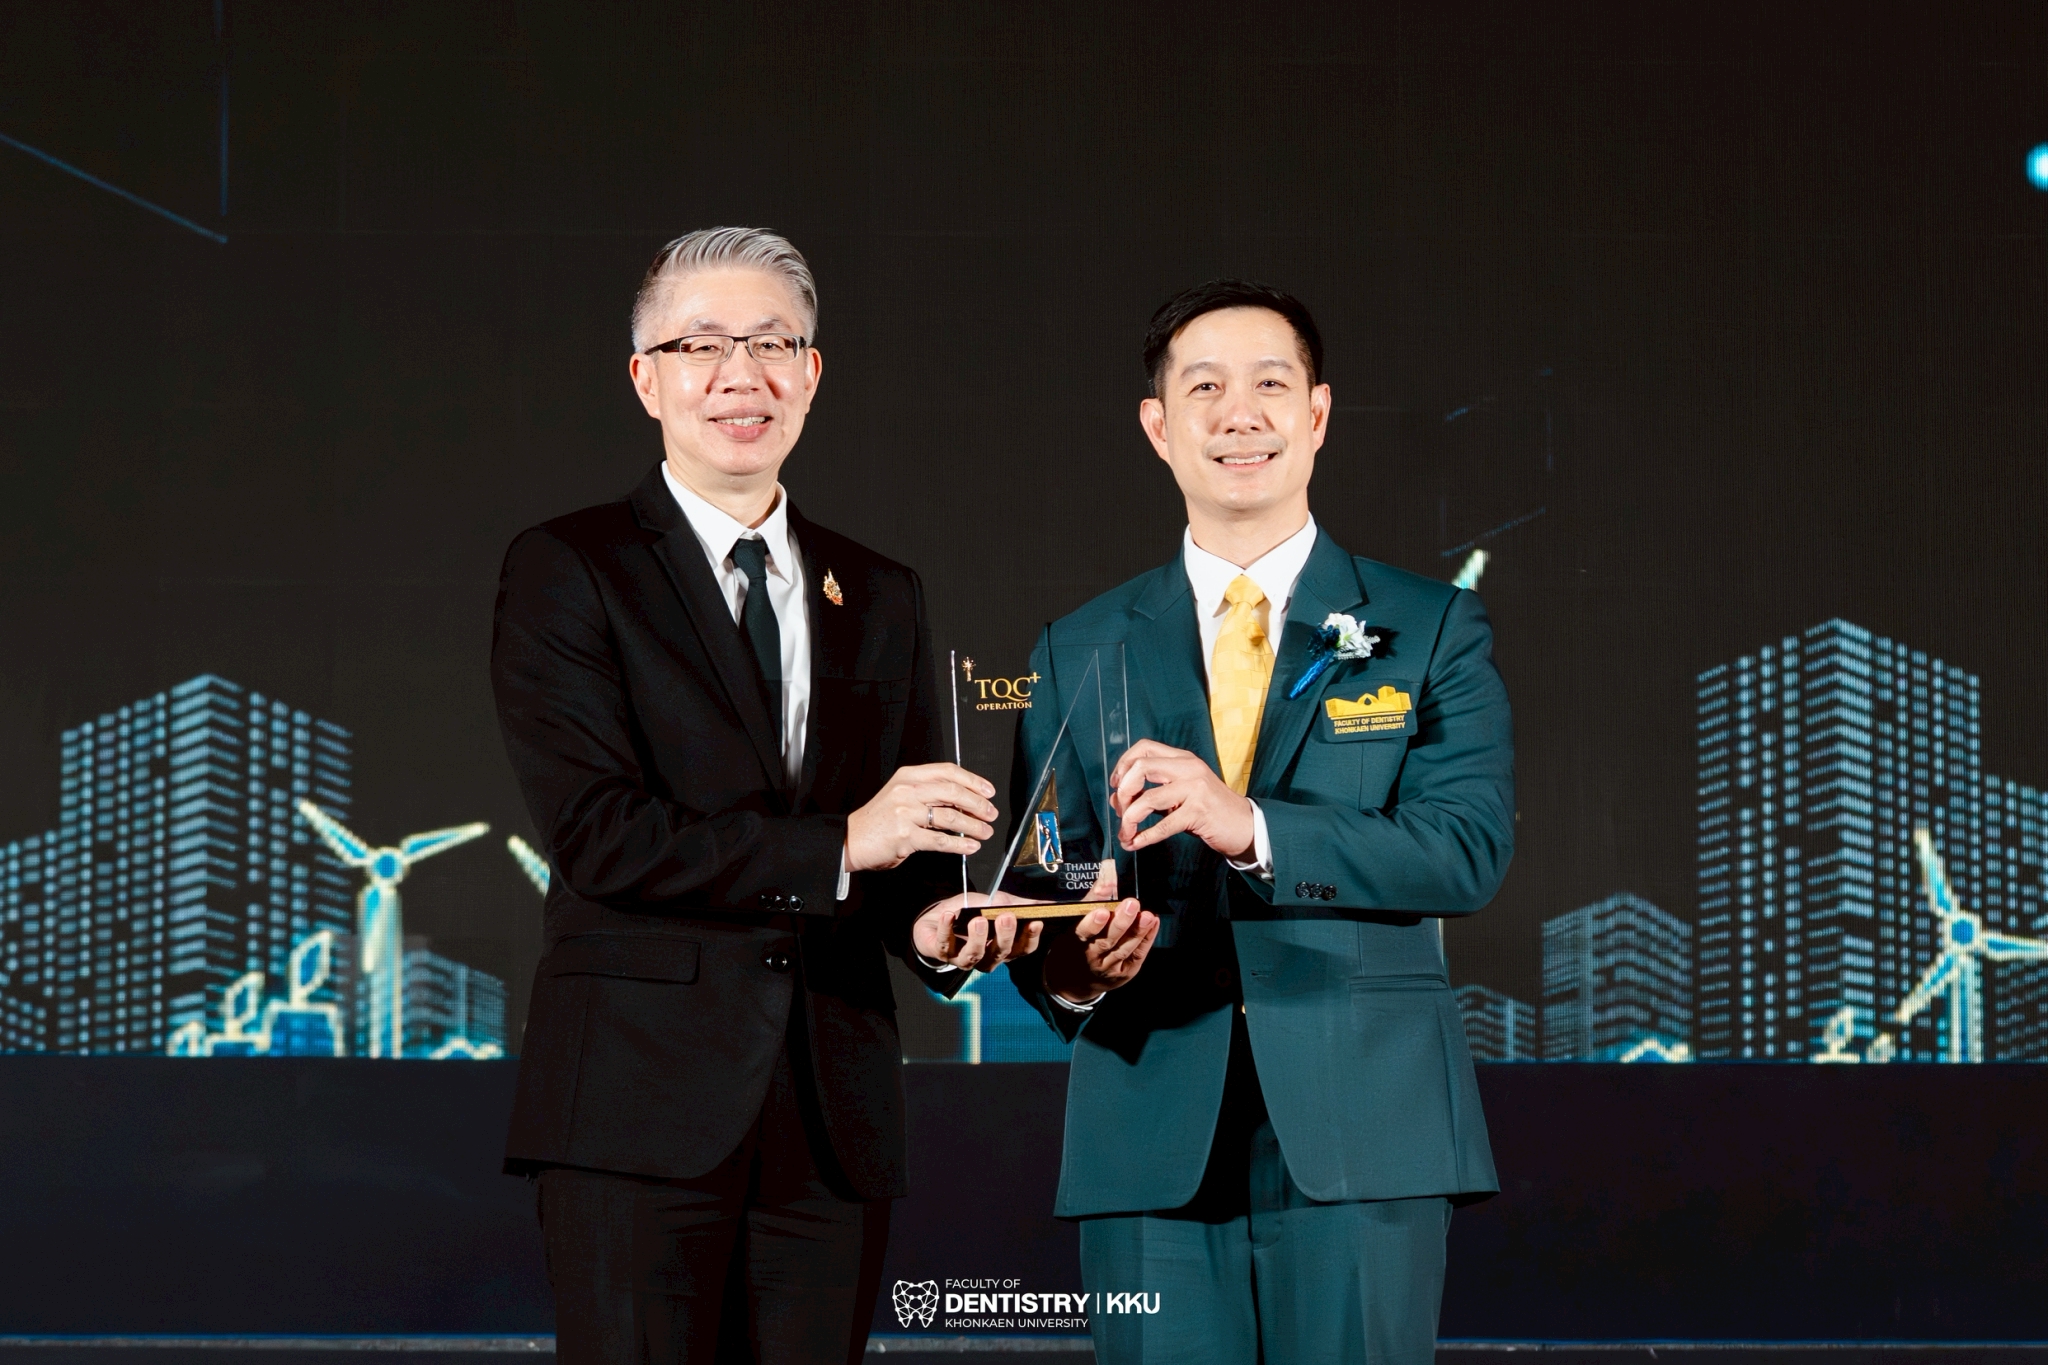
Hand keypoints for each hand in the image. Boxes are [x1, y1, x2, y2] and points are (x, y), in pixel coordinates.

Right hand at [845, 763, 997, 872]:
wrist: (850, 839)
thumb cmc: (878, 821)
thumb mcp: (900, 796)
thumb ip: (927, 794)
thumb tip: (964, 801)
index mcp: (908, 776)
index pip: (947, 771)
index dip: (972, 780)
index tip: (988, 791)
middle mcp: (907, 790)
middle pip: (953, 792)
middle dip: (978, 804)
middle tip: (991, 813)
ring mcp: (905, 813)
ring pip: (951, 817)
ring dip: (974, 826)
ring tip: (985, 832)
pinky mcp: (905, 836)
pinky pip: (940, 840)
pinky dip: (960, 844)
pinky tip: (970, 847)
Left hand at [912, 891, 1043, 972]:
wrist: (937, 917)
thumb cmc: (970, 912)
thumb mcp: (996, 903)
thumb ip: (1019, 905)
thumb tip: (1049, 904)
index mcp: (1003, 947)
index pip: (1023, 949)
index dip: (1030, 938)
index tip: (1036, 921)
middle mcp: (986, 957)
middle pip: (1000, 953)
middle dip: (1005, 936)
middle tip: (1006, 917)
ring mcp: (964, 958)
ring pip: (974, 955)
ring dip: (977, 938)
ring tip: (978, 920)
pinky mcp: (942, 953)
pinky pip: (945, 945)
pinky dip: (946, 929)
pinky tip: (950, 916)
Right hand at [1042, 899, 1159, 1003]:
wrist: (1076, 981)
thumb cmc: (1074, 944)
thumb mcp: (1074, 923)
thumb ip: (1093, 898)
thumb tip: (1108, 871)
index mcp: (1074, 944)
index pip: (1083, 933)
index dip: (1092, 924)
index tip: (1102, 911)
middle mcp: (1091, 959)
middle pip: (1106, 941)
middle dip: (1120, 923)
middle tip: (1131, 904)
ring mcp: (1109, 968)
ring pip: (1124, 949)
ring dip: (1137, 932)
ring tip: (1147, 916)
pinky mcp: (1124, 973)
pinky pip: (1137, 955)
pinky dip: (1146, 939)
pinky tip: (1153, 923)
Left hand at [1109, 740, 1256, 857]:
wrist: (1245, 825)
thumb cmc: (1209, 810)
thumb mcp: (1180, 793)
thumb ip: (1151, 792)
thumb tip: (1116, 799)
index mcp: (1183, 758)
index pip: (1144, 747)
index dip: (1123, 764)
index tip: (1116, 785)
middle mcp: (1189, 768)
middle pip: (1141, 767)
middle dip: (1123, 792)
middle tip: (1120, 811)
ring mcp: (1195, 789)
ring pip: (1148, 798)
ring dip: (1129, 819)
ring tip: (1126, 834)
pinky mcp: (1199, 812)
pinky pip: (1163, 825)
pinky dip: (1145, 836)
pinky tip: (1137, 843)